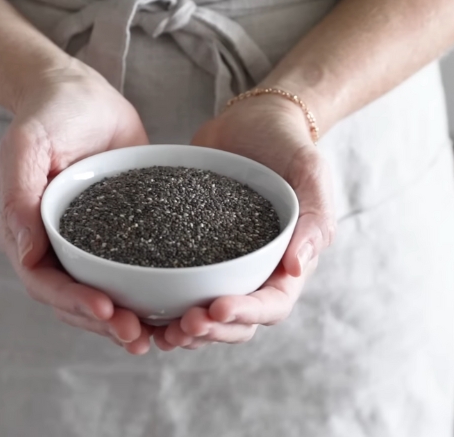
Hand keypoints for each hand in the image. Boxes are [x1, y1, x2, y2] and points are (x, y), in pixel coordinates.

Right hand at [0, 59, 152, 354]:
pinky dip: (146, 296)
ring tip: (158, 337)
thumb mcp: (27, 145)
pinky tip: (173, 309)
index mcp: (26, 233)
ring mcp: (88, 244)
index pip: (44, 282)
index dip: (73, 302)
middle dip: (105, 323)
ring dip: (126, 321)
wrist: (81, 94)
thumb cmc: (49, 113)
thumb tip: (23, 254)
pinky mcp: (120, 236)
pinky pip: (130, 274)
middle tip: (138, 337)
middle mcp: (55, 246)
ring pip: (102, 296)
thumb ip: (19, 196)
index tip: (107, 309)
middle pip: (73, 301)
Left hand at [154, 93, 335, 349]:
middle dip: (210, 331)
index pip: (272, 304)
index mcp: (288, 264)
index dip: (246, 314)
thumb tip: (297, 269)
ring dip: (185, 331)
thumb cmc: (287, 144)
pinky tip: (138, 310)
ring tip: (159, 332)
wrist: (251, 121)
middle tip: (183, 326)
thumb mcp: (309, 171)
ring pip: (206, 316)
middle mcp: (255, 273)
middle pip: (237, 323)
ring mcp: (221, 266)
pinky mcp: (190, 253)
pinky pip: (178, 288)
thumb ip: (315, 217)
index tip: (216, 308)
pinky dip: (162, 306)